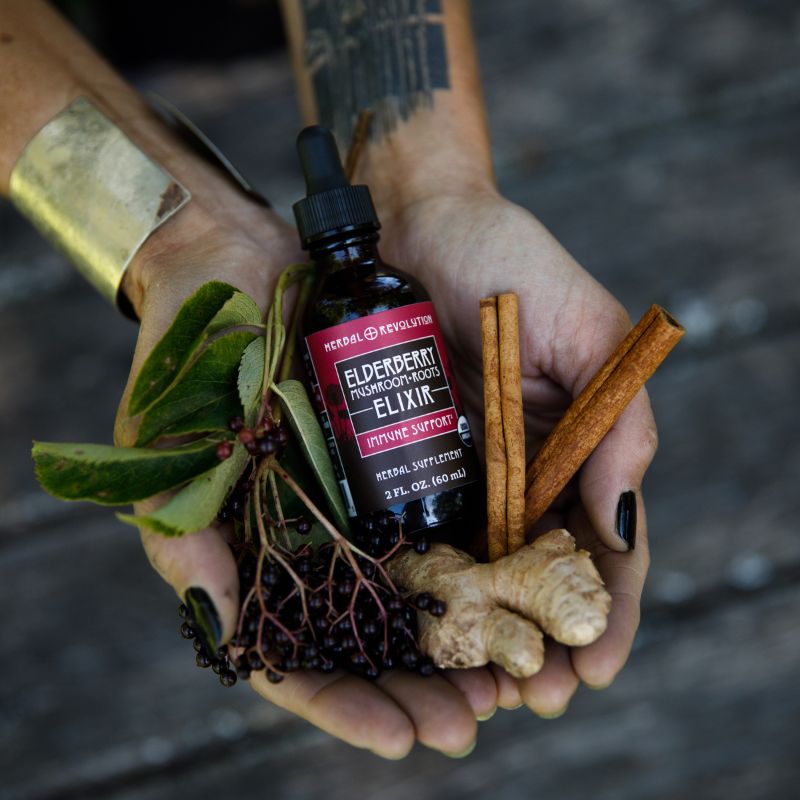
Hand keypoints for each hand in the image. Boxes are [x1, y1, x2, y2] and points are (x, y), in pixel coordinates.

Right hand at [114, 204, 495, 758]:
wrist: (237, 260)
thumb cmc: (186, 355)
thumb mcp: (167, 446)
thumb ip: (183, 540)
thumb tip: (225, 629)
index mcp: (261, 553)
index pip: (304, 658)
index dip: (349, 705)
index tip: (405, 737)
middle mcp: (320, 534)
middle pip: (377, 637)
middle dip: (428, 685)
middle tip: (478, 718)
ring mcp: (367, 492)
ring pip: (425, 587)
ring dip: (470, 639)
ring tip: (519, 677)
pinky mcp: (409, 444)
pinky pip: (455, 510)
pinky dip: (486, 557)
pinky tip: (522, 589)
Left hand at [375, 188, 657, 715]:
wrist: (414, 224)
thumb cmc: (511, 261)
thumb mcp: (590, 331)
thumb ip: (620, 422)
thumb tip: (620, 527)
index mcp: (579, 443)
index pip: (603, 543)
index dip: (607, 609)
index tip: (598, 669)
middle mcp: (522, 467)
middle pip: (541, 572)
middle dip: (546, 639)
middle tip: (537, 701)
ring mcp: (462, 468)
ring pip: (482, 567)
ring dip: (488, 631)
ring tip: (481, 689)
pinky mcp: (403, 457)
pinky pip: (420, 529)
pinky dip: (429, 582)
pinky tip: (424, 628)